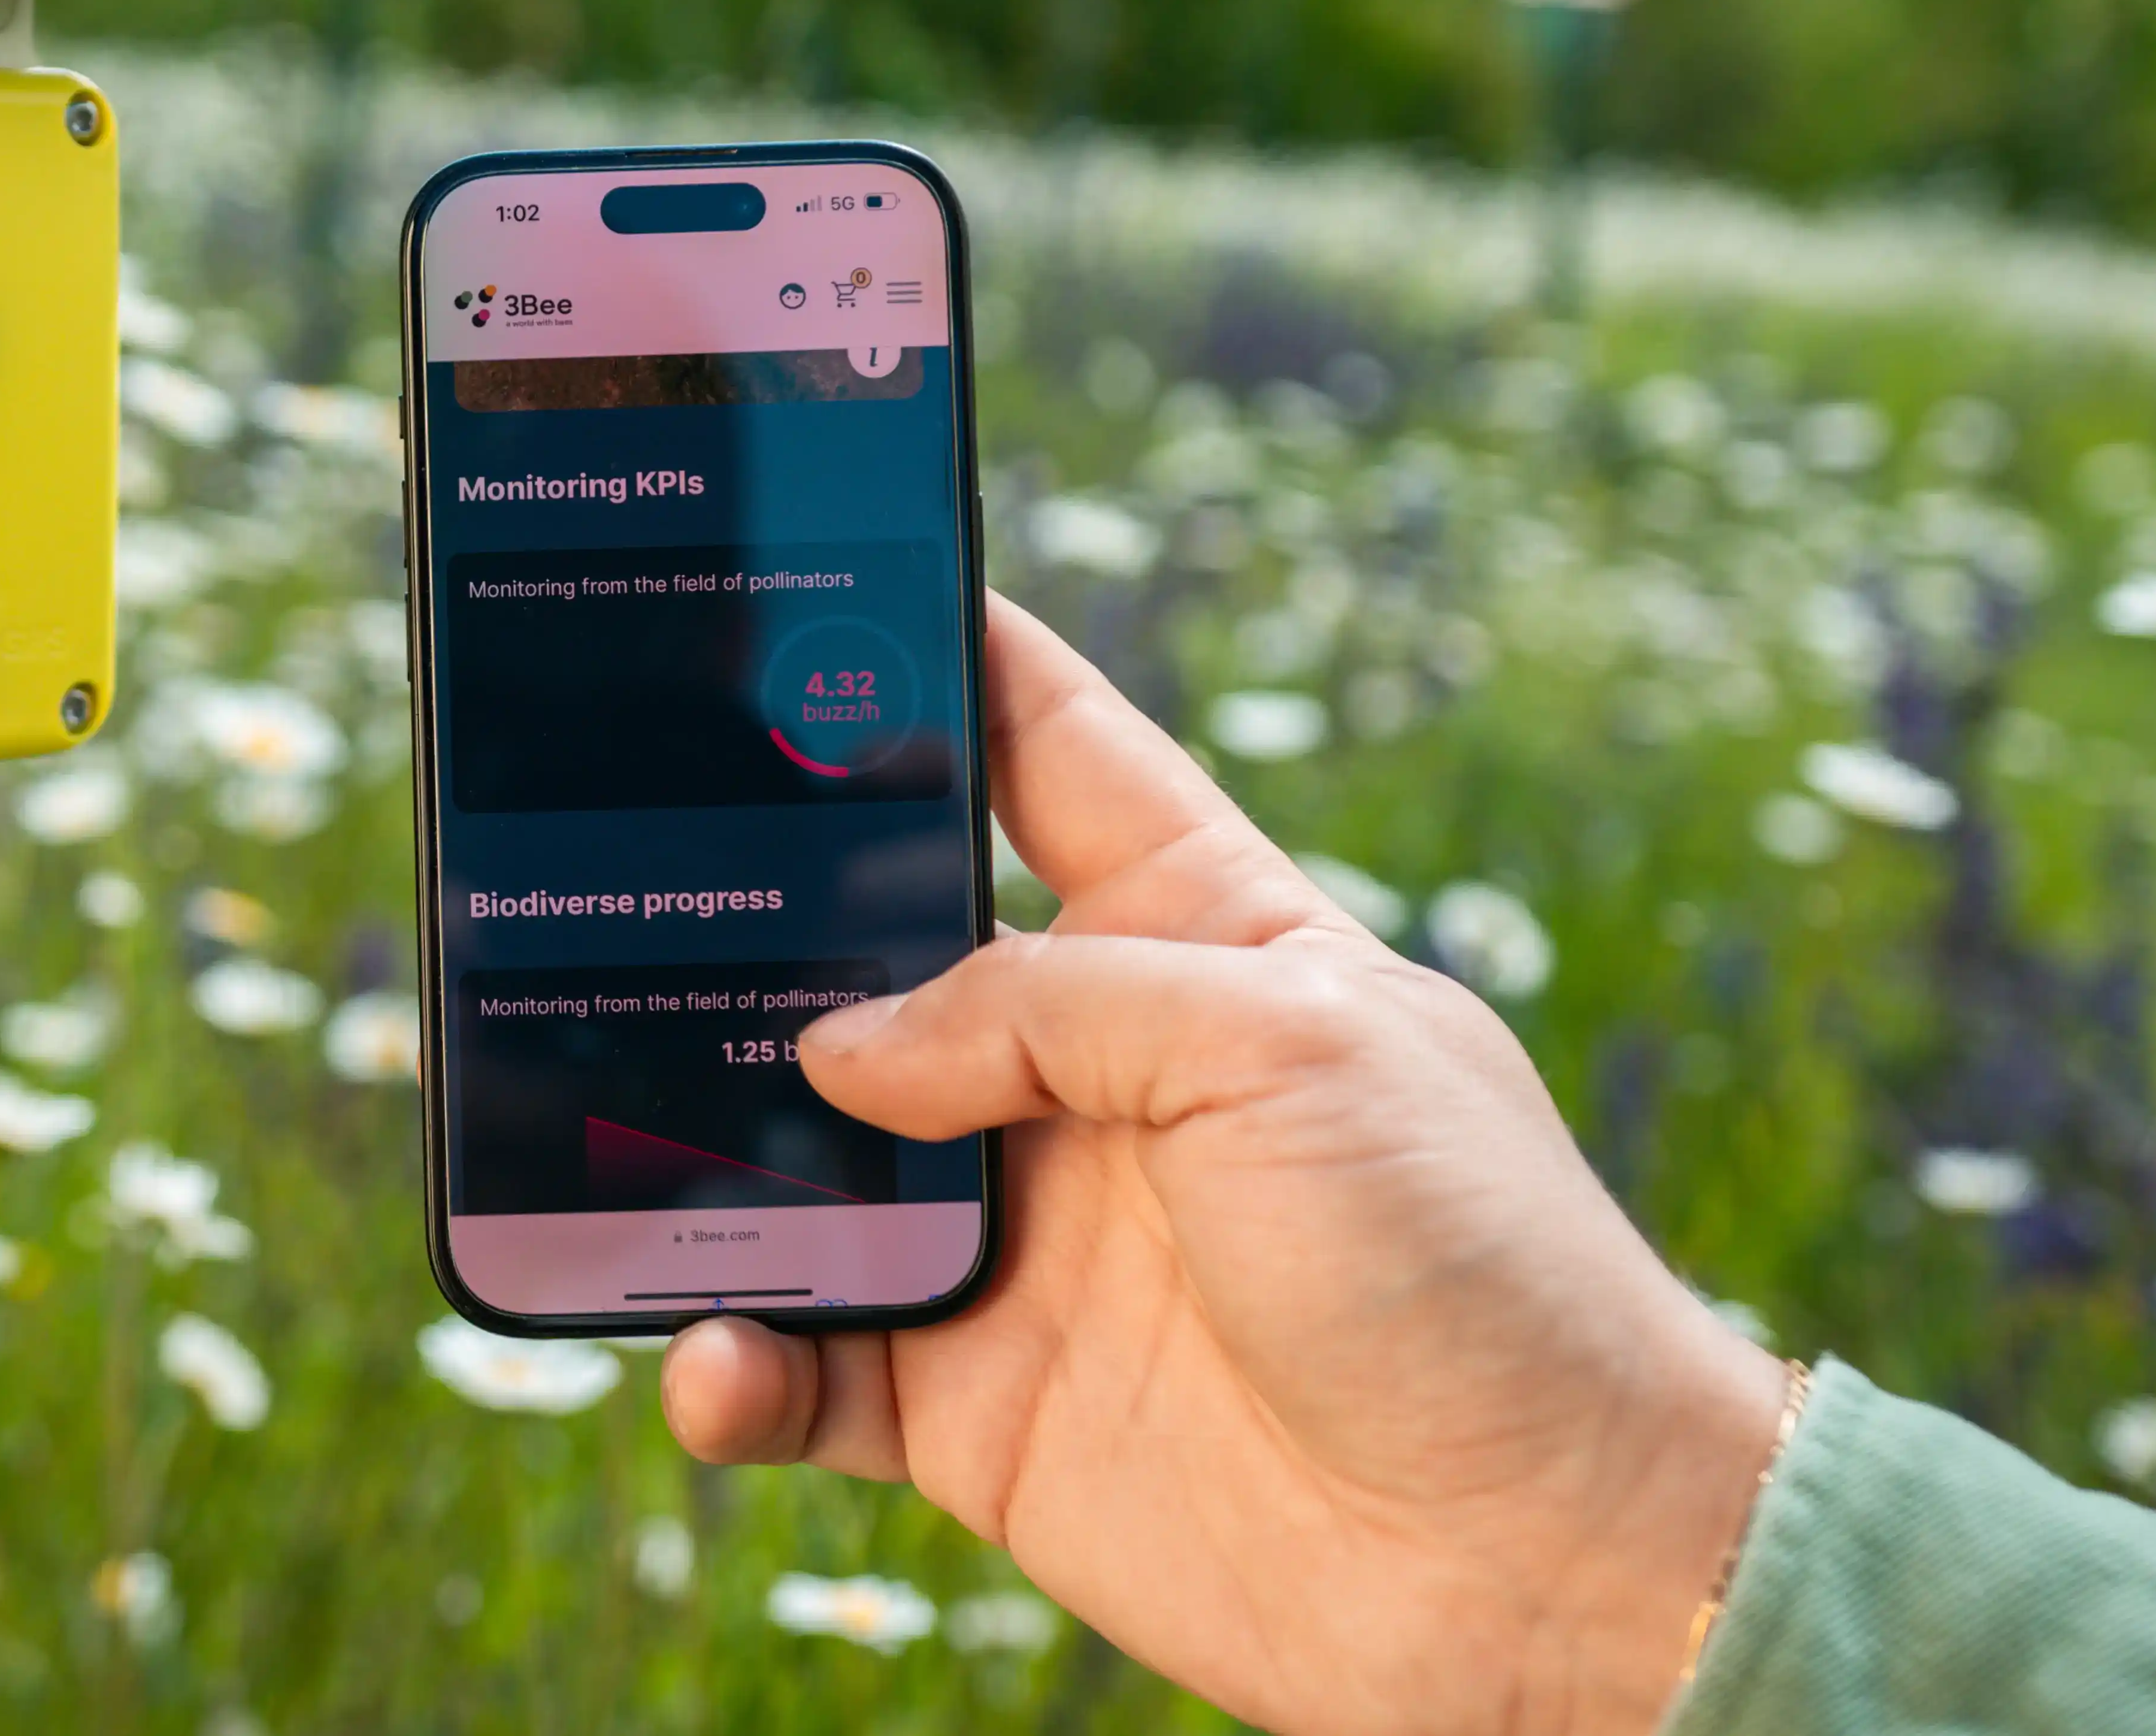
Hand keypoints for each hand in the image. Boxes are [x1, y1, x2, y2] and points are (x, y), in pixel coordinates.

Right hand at [662, 596, 1789, 1735]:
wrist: (1545, 1576)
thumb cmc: (1478, 1269)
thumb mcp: (1288, 1047)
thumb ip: (1046, 1008)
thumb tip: (838, 1051)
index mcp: (1191, 935)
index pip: (1038, 747)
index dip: (933, 657)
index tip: (801, 580)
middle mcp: (1088, 1074)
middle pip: (870, 953)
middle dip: (750, 915)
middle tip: (611, 876)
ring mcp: (1022, 1238)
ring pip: (805, 1163)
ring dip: (702, 1152)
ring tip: (611, 1139)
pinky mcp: (978, 1403)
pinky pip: (809, 1365)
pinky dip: (738, 1360)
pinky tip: (719, 1354)